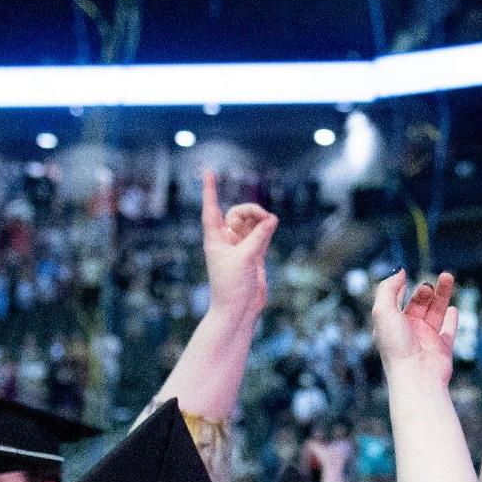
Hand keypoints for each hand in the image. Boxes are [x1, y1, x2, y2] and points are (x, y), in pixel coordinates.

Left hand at [200, 169, 276, 317]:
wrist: (238, 310)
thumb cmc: (231, 286)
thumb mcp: (244, 258)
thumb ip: (258, 237)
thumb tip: (272, 219)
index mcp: (214, 239)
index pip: (211, 209)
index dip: (209, 190)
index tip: (208, 171)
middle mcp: (226, 241)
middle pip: (237, 214)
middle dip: (250, 211)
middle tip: (264, 218)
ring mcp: (241, 248)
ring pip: (251, 224)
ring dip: (260, 219)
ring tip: (271, 222)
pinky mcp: (254, 256)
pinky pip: (261, 235)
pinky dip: (266, 228)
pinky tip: (273, 223)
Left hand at [370, 269, 457, 385]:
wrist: (416, 376)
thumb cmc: (396, 346)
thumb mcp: (383, 311)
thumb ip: (388, 288)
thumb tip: (400, 272)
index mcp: (391, 324)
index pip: (395, 301)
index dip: (399, 288)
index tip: (405, 274)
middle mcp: (408, 331)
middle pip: (418, 304)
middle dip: (424, 291)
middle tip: (427, 286)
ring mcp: (426, 339)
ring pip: (436, 311)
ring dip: (442, 295)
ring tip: (448, 277)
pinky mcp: (442, 348)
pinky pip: (448, 331)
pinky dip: (451, 320)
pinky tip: (453, 309)